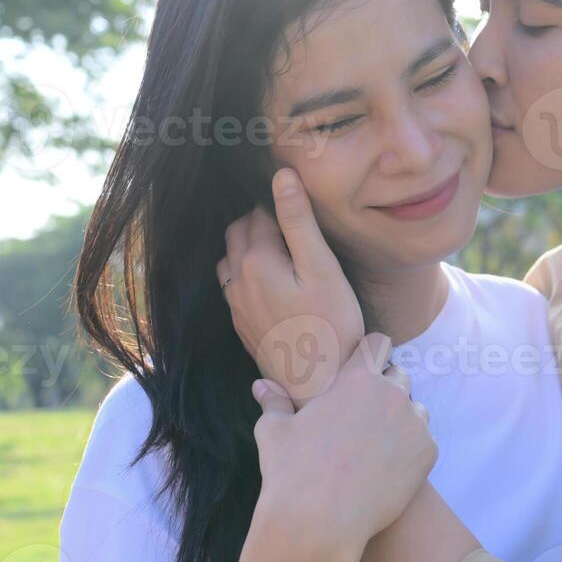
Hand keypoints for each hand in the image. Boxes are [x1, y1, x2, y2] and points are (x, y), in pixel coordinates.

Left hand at [218, 168, 363, 405]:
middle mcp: (238, 280)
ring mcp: (237, 305)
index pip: (260, 213)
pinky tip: (269, 279)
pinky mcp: (243, 326)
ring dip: (248, 245)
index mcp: (257, 259)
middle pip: (238, 232)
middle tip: (292, 219)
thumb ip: (299, 220)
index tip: (300, 203)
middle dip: (259, 219)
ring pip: (230, 259)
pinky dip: (245, 271)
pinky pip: (233, 286)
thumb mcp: (322, 267)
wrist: (320, 385)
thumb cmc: (331, 324)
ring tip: (280, 244)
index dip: (280, 204)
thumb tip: (282, 176)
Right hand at [250, 333, 435, 561]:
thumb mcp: (274, 431)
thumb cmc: (291, 471)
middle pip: (399, 376)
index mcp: (356, 378)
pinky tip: (389, 469)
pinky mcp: (427, 453)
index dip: (371, 353)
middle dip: (386, 389)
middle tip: (366, 415)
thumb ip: (274, 402)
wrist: (319, 521)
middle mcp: (391, 393)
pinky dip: (411, 451)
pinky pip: (425, 442)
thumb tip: (260, 386)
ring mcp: (414, 423)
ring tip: (378, 445)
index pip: (378, 343)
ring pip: (416, 410)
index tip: (364, 367)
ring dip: (402, 420)